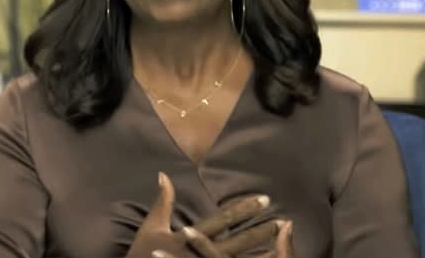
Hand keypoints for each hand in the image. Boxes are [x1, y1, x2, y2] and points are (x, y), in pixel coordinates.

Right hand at [126, 172, 289, 257]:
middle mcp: (200, 253)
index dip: (244, 210)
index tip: (264, 200)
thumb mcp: (151, 225)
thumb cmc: (142, 251)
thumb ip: (162, 200)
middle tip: (282, 220)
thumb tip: (164, 174)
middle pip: (236, 243)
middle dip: (260, 231)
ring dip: (259, 254)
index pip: (223, 220)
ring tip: (279, 243)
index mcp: (190, 237)